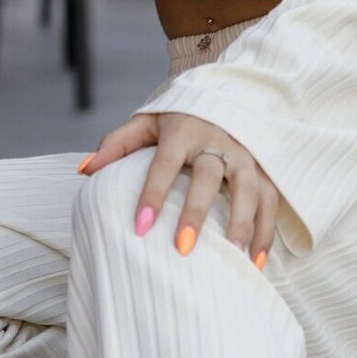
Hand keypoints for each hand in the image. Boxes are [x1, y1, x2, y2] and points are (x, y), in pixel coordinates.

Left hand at [78, 111, 278, 268]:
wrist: (226, 95)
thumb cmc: (178, 120)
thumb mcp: (146, 123)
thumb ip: (117, 144)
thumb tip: (85, 170)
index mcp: (183, 130)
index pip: (164, 163)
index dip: (153, 193)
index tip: (140, 227)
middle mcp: (217, 140)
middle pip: (208, 175)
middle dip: (197, 212)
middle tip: (183, 248)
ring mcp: (245, 154)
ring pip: (248, 188)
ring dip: (242, 223)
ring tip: (232, 257)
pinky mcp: (265, 168)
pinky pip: (271, 200)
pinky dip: (266, 231)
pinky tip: (255, 262)